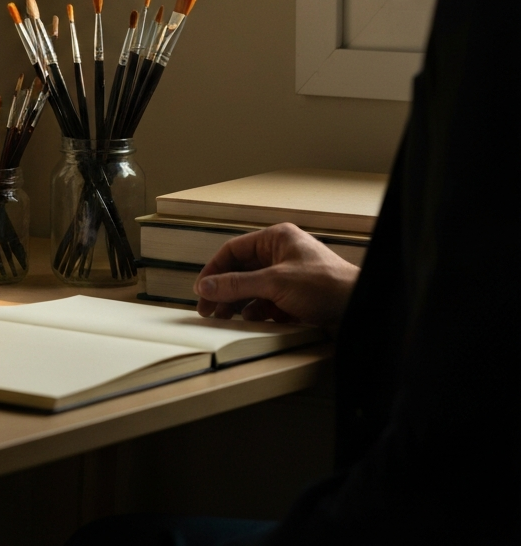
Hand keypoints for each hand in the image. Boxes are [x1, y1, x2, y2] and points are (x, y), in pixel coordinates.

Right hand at [193, 223, 360, 334]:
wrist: (360, 307)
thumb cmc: (327, 285)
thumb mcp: (275, 283)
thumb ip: (237, 285)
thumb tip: (208, 286)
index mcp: (276, 239)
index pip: (234, 250)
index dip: (215, 270)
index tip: (202, 289)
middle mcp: (282, 254)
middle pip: (242, 271)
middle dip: (224, 290)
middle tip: (208, 309)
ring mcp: (290, 276)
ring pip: (254, 289)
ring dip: (239, 304)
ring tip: (225, 318)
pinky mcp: (297, 296)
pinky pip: (269, 302)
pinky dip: (258, 312)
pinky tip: (251, 322)